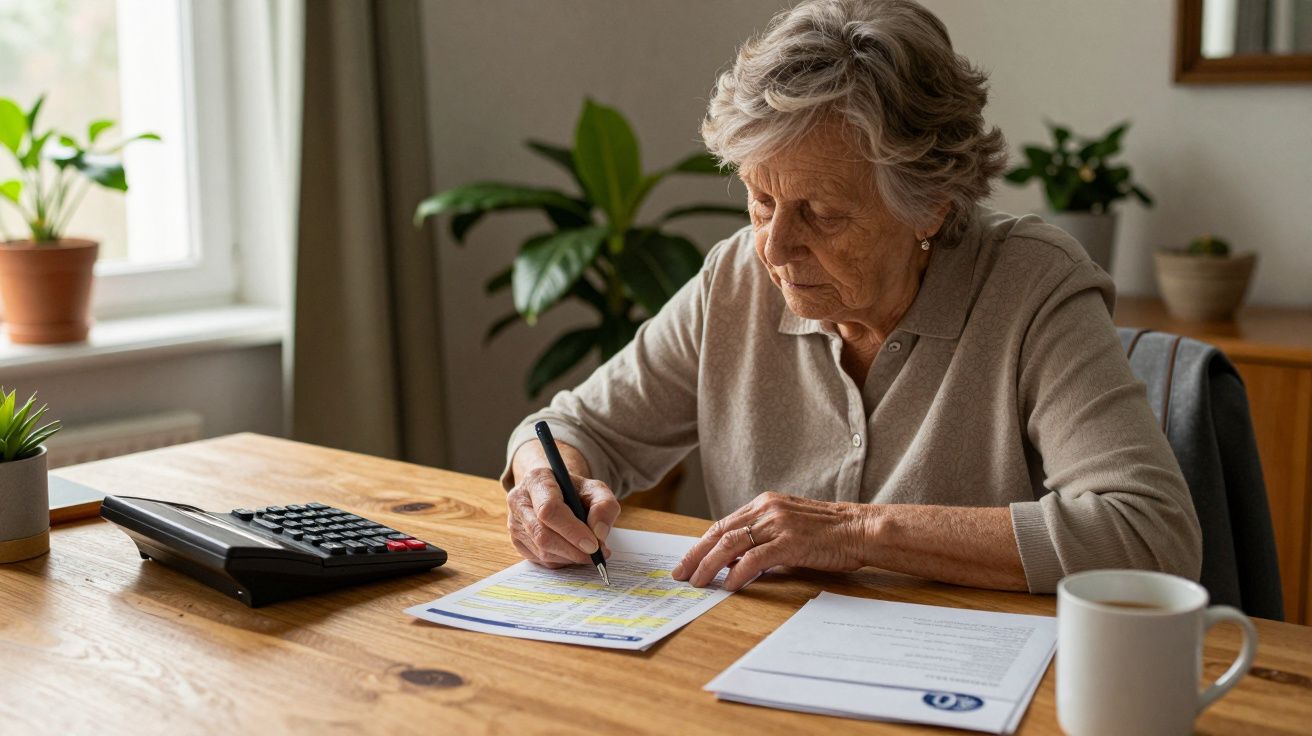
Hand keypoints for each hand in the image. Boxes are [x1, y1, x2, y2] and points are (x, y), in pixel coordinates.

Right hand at [506, 466, 619, 567]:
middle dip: (573, 550)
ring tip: (589, 552)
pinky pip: (540, 559)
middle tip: (596, 554)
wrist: (555, 492)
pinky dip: (562, 560)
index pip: (549, 509)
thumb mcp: (596, 489)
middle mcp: (519, 501)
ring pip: (542, 551)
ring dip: (570, 557)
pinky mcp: (517, 541)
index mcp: (537, 480)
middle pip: (543, 535)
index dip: (572, 530)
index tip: (593, 544)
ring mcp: (514, 522)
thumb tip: (599, 533)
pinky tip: (573, 552)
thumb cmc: (575, 490)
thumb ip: (604, 506)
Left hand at [671, 492, 870, 590]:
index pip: (724, 524)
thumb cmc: (830, 533)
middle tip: (681, 574)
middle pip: (720, 532)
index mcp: (765, 503)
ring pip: (731, 544)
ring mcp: (778, 523)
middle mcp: (767, 509)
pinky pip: (754, 558)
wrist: (861, 529)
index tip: (688, 560)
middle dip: (696, 555)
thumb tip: (737, 561)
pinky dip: (738, 573)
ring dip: (710, 565)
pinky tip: (729, 586)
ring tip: (698, 582)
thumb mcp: (790, 528)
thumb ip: (764, 539)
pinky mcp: (789, 541)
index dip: (702, 544)